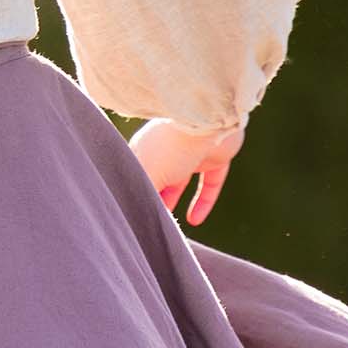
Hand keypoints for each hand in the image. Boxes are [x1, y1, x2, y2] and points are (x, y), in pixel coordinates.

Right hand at [127, 116, 245, 227]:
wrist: (207, 121)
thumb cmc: (170, 147)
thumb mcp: (147, 175)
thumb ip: (141, 196)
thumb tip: (134, 216)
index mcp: (145, 151)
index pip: (135, 176)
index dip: (133, 195)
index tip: (132, 217)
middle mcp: (166, 150)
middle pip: (157, 179)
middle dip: (152, 200)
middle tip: (150, 224)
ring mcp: (191, 152)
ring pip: (180, 181)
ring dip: (174, 200)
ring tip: (170, 226)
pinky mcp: (215, 156)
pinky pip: (209, 183)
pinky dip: (203, 201)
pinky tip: (195, 220)